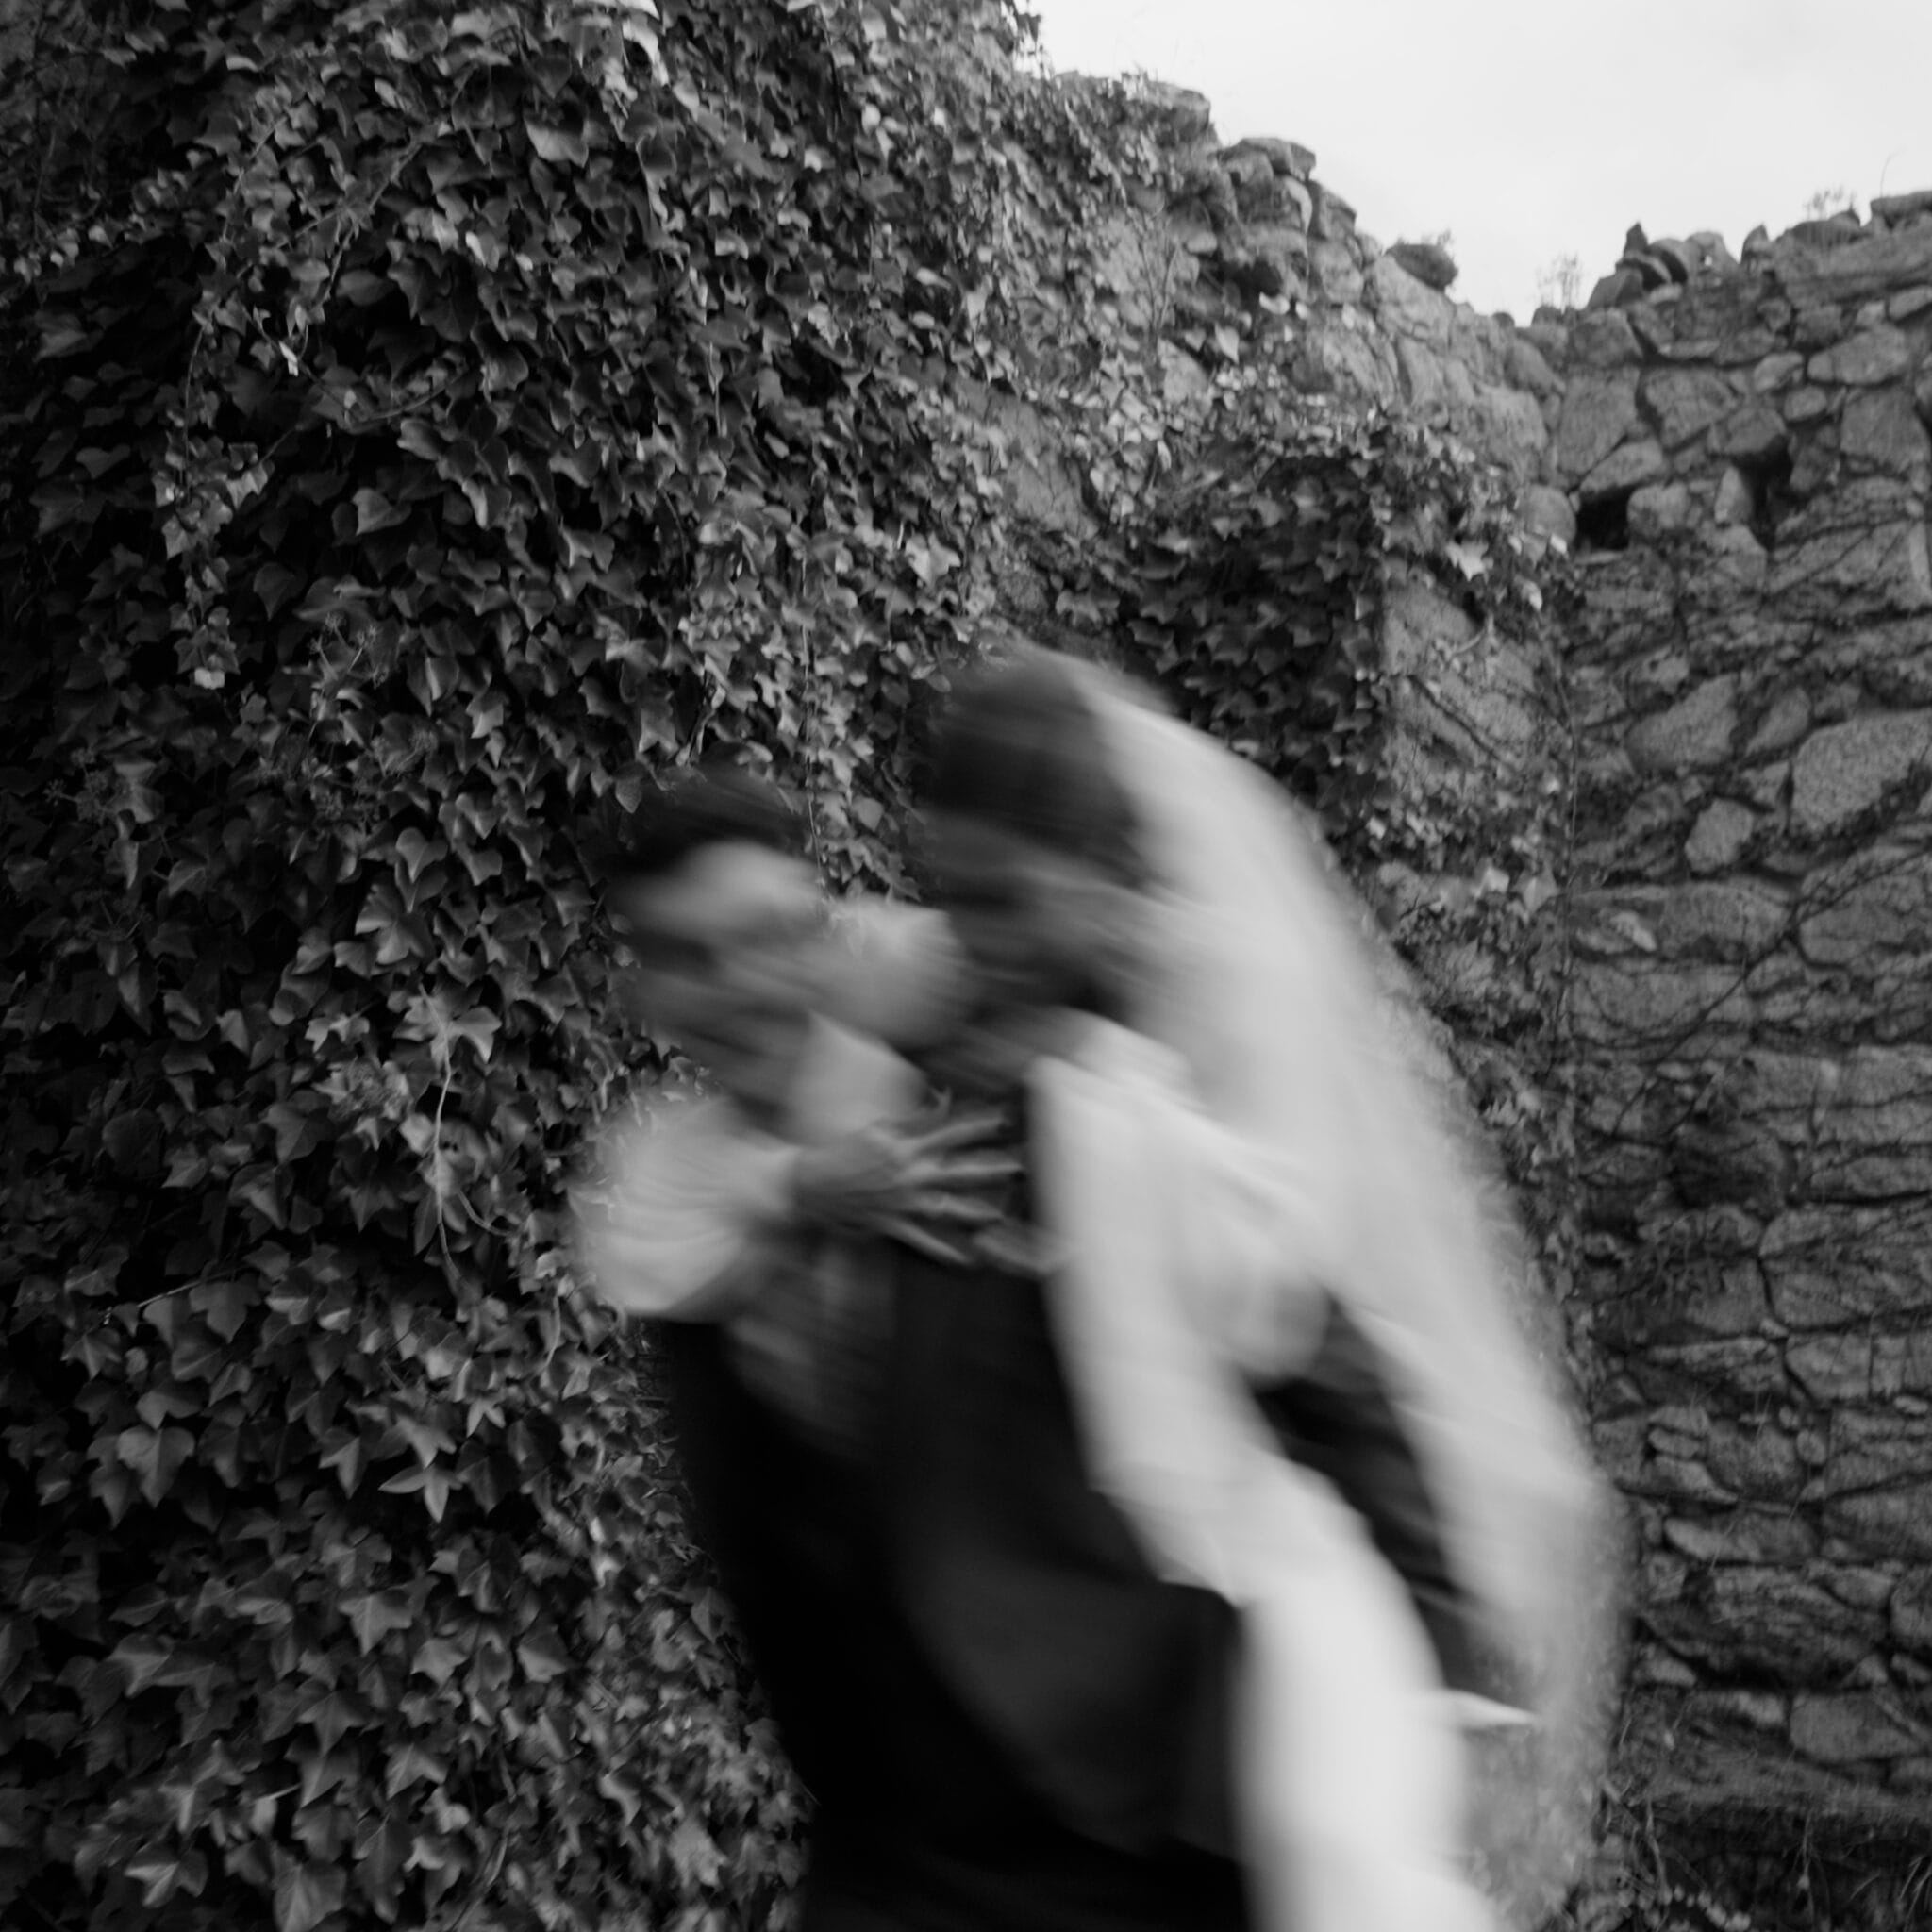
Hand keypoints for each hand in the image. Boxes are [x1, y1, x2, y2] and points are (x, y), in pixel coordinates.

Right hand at [790, 1107, 1019, 1262]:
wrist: (811, 1186)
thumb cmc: (842, 1152)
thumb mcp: (876, 1128)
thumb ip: (912, 1119)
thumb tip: (941, 1101)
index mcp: (904, 1148)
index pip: (949, 1134)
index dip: (977, 1127)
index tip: (1002, 1121)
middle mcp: (909, 1176)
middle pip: (960, 1172)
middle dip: (991, 1170)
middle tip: (1018, 1168)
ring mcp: (902, 1203)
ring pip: (948, 1208)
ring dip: (976, 1212)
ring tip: (1001, 1214)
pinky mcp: (893, 1225)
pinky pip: (923, 1242)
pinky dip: (944, 1252)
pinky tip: (966, 1260)